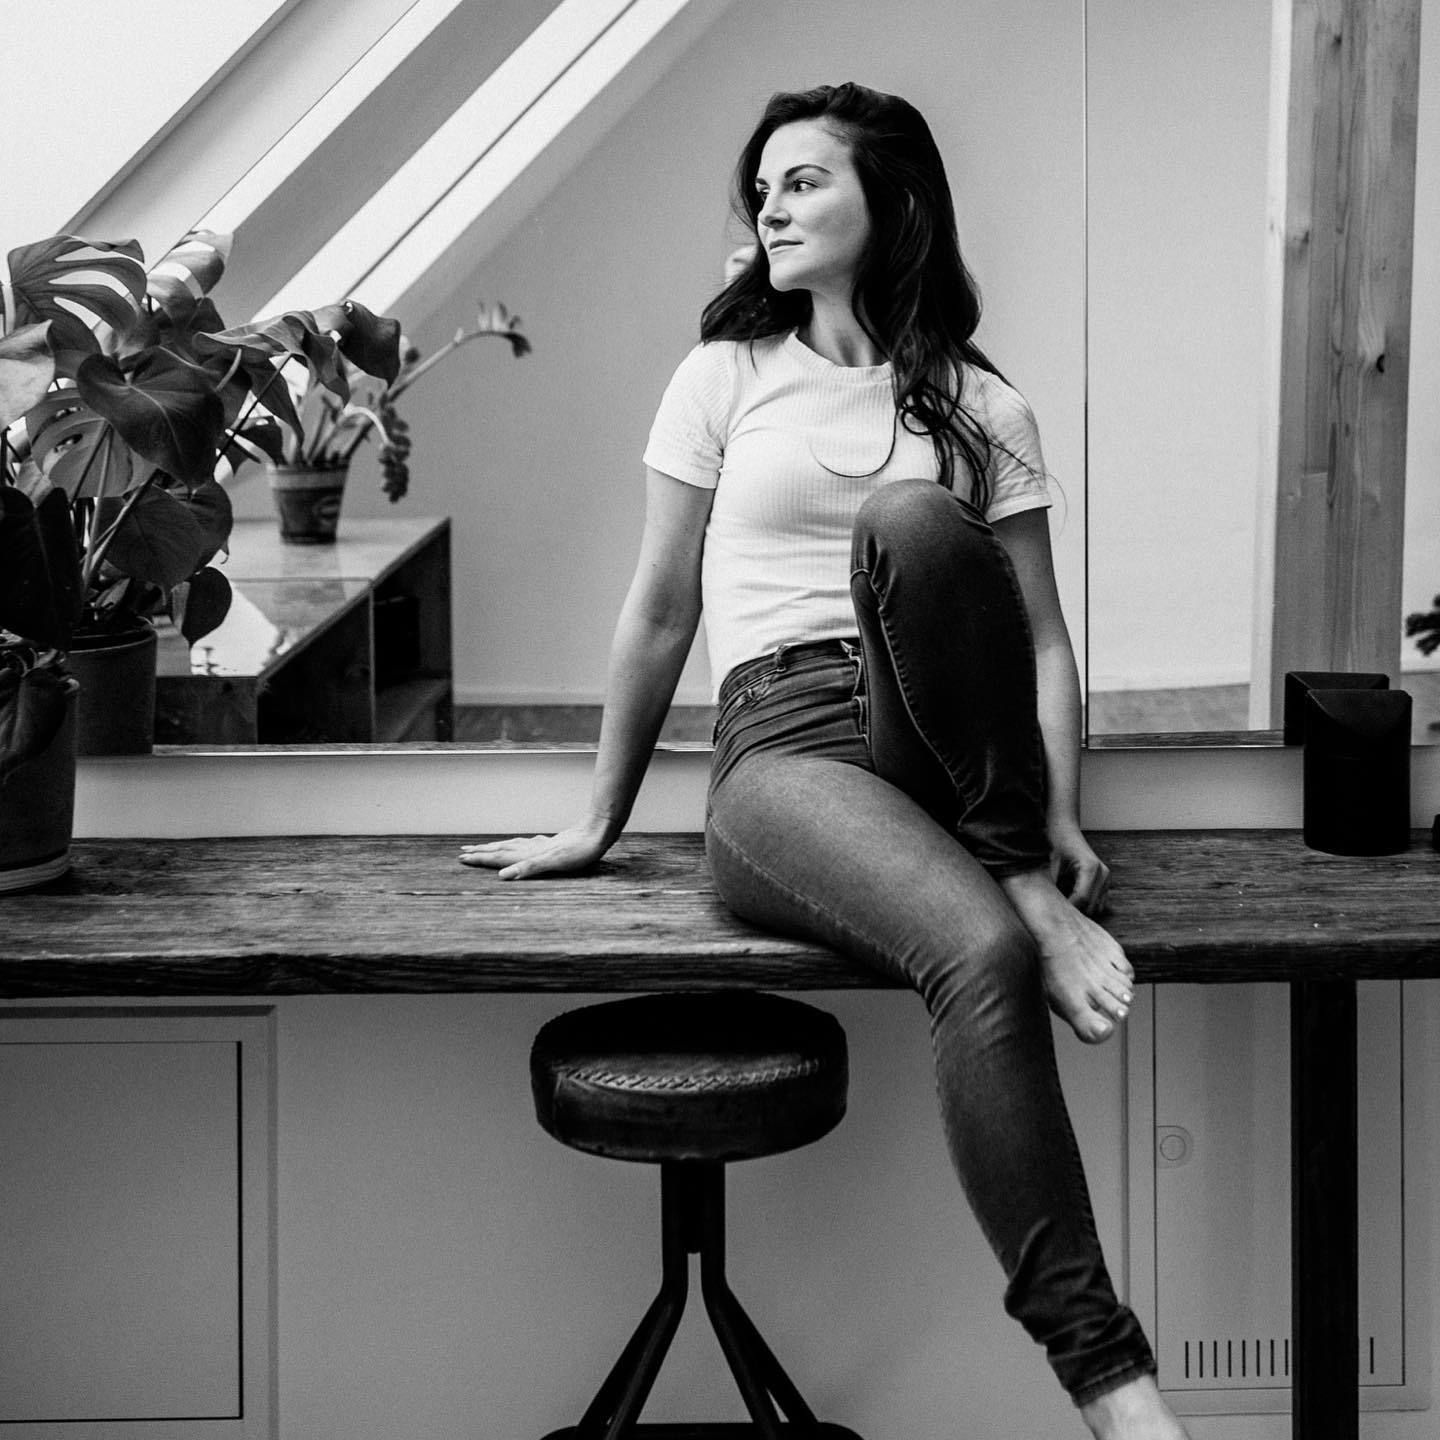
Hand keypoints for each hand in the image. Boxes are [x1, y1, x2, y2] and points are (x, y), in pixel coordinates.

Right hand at [458, 821, 611, 879]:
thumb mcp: (554, 863)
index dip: (480, 858)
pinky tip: (523, 844)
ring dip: (496, 847)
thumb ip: (528, 868)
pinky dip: (516, 845)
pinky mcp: (552, 844)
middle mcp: (532, 848)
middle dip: (482, 851)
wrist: (598, 832)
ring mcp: (542, 845)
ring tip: (484, 847)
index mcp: (529, 854)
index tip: (461, 858)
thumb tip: (502, 876)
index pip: (499, 857)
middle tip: (463, 851)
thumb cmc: (580, 851)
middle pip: (502, 849)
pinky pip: (526, 845)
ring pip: (512, 845)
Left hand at [1048, 823, 1110, 915]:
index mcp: (1090, 867)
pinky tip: (1070, 899)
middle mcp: (1102, 873)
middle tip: (1056, 913)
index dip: (1067, 908)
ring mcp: (1106, 877)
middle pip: (1090, 906)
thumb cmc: (1056, 845)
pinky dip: (1085, 904)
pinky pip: (1098, 902)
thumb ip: (1054, 887)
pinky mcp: (1105, 881)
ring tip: (1063, 905)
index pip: (1081, 898)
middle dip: (1074, 911)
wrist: (1064, 829)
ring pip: (1095, 907)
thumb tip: (1051, 909)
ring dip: (1080, 909)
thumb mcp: (1051, 866)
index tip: (1053, 914)